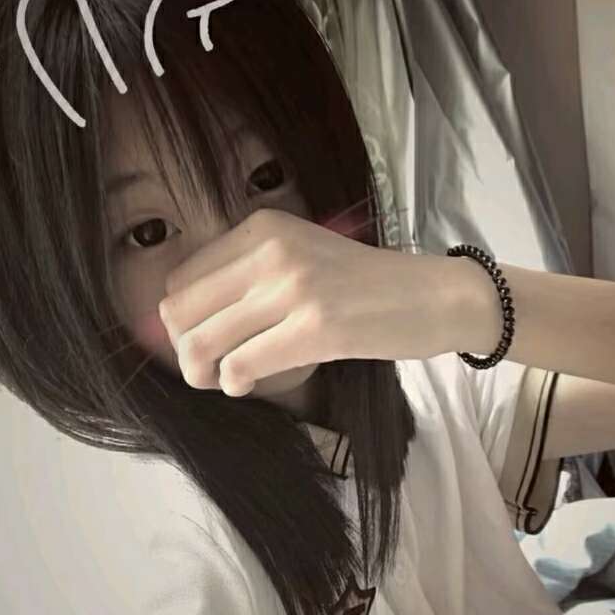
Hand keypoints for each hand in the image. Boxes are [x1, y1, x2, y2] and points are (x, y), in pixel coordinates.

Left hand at [158, 208, 455, 396]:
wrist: (436, 295)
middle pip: (179, 312)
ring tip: (226, 380)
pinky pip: (241, 366)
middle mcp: (271, 251)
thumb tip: (190, 321)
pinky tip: (250, 385)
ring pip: (201, 342)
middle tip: (209, 370)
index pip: (180, 279)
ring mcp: (294, 288)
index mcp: (263, 228)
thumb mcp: (303, 257)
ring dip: (203, 374)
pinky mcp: (316, 328)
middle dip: (184, 351)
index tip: (207, 341)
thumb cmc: (368, 285)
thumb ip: (251, 276)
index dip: (182, 320)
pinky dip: (235, 383)